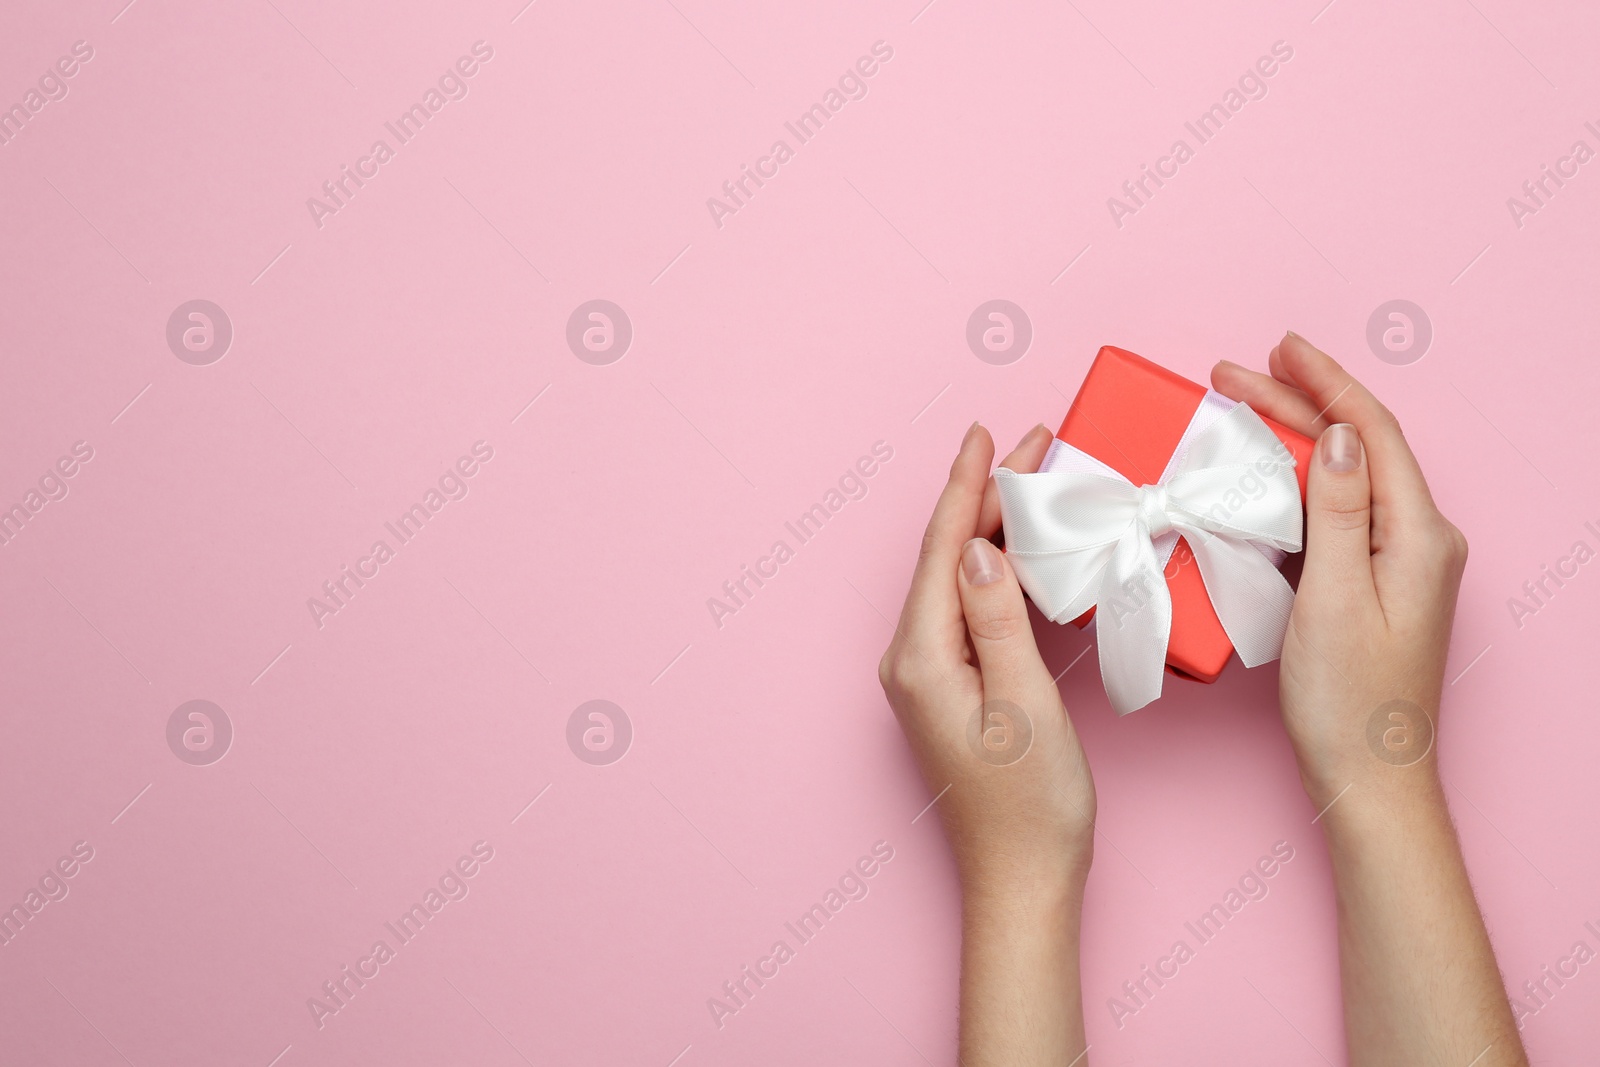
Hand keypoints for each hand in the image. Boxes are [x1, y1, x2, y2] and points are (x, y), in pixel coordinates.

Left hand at [877, 422, 1095, 898]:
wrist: (1021, 881)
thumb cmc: (1030, 808)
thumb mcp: (1024, 707)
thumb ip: (998, 622)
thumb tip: (980, 550)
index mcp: (922, 660)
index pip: (943, 551)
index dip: (966, 487)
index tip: (986, 434)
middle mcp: (911, 661)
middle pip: (947, 557)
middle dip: (985, 496)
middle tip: (1033, 443)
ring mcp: (927, 676)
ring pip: (958, 578)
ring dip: (992, 527)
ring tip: (1029, 479)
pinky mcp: (950, 688)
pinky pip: (967, 608)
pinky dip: (995, 570)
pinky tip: (1019, 551)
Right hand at [1212, 333, 1467, 804]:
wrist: (1369, 777)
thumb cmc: (1350, 702)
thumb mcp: (1335, 599)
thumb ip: (1340, 512)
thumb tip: (1342, 437)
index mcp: (1419, 537)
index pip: (1371, 433)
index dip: (1324, 383)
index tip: (1279, 350)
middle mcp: (1419, 541)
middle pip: (1358, 447)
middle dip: (1298, 404)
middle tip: (1237, 375)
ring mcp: (1401, 563)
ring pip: (1346, 476)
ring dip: (1296, 437)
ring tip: (1244, 407)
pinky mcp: (1376, 584)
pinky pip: (1338, 511)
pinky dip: (1298, 481)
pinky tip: (1264, 476)